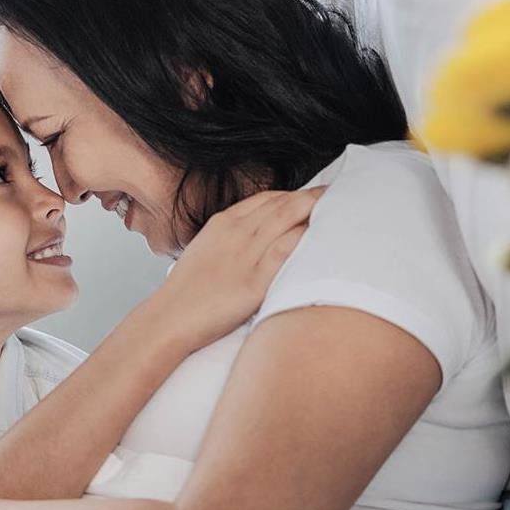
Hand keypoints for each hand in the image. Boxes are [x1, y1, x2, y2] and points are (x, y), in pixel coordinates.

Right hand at [143, 186, 322, 351]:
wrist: (168, 318)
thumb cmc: (186, 292)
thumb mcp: (206, 251)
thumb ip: (231, 241)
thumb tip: (254, 241)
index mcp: (224, 223)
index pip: (266, 198)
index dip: (294, 194)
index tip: (314, 194)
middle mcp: (236, 232)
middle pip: (282, 203)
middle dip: (312, 195)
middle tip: (338, 191)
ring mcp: (245, 254)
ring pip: (286, 219)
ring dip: (315, 209)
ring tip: (341, 204)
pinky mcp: (254, 280)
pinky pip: (284, 251)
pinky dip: (304, 238)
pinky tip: (323, 233)